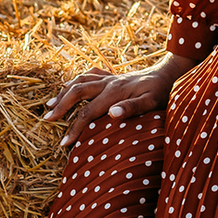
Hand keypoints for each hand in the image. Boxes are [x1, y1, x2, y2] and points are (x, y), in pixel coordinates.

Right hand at [44, 53, 193, 147]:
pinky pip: (89, 75)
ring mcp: (109, 77)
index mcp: (114, 92)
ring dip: (63, 91)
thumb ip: (132, 108)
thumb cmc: (162, 91)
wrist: (170, 73)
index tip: (64, 144)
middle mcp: (108, 82)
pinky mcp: (112, 76)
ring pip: (80, 81)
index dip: (74, 128)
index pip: (87, 112)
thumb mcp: (152, 102)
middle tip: (47, 119)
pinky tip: (71, 87)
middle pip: (76, 92)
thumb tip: (111, 114)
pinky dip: (77, 80)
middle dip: (61, 106)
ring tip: (50, 103)